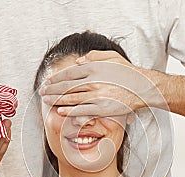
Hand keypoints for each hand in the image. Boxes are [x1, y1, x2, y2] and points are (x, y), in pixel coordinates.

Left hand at [40, 50, 162, 116]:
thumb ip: (94, 56)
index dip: (55, 78)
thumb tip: (78, 61)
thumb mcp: (111, 57)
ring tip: (46, 101)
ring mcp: (96, 96)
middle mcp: (92, 81)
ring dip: (56, 100)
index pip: (68, 73)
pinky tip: (60, 111)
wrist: (142, 87)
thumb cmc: (127, 72)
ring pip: (71, 99)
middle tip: (42, 92)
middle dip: (52, 90)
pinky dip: (69, 111)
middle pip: (66, 86)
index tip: (47, 81)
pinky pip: (81, 110)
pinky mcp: (101, 109)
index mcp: (93, 68)